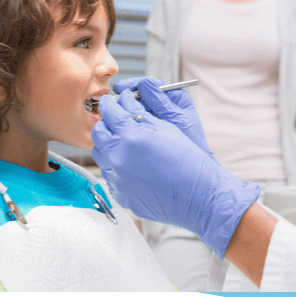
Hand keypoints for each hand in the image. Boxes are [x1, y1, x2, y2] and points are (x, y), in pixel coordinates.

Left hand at [91, 91, 259, 258]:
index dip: (110, 104)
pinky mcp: (120, 194)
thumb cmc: (186, 159)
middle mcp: (119, 157)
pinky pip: (109, 174)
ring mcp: (117, 178)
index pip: (109, 112)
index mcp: (131, 136)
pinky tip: (133, 164)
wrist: (197, 195)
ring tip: (126, 143)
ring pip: (100, 154)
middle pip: (98, 132)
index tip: (113, 102)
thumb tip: (125, 101)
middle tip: (118, 121)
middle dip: (107, 123)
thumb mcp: (165, 127)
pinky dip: (116, 165)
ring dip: (109, 144)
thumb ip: (140, 113)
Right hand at [113, 77, 212, 158]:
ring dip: (125, 109)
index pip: (151, 84)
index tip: (121, 88)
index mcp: (175, 96)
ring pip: (138, 107)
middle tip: (112, 101)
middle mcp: (166, 103)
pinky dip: (128, 121)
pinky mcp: (151, 128)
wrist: (194, 167)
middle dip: (126, 97)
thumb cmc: (192, 141)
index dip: (134, 85)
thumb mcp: (177, 118)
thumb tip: (144, 83)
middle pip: (142, 95)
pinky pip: (137, 120)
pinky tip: (118, 124)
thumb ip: (162, 102)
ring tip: (112, 112)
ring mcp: (157, 115)